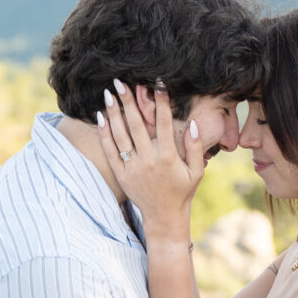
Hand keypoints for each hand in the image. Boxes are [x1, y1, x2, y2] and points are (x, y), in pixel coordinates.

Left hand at [97, 81, 204, 232]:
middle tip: (120, 81)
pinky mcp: (121, 174)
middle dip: (128, 100)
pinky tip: (100, 117)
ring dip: (113, 112)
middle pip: (136, 124)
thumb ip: (195, 147)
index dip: (161, 101)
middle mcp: (149, 160)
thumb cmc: (183, 191)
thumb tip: (193, 124)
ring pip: (120, 135)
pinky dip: (104, 133)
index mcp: (168, 157)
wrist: (164, 217)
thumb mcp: (196, 171)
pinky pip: (110, 151)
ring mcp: (132, 167)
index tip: (157, 83)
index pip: (164, 123)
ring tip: (107, 93)